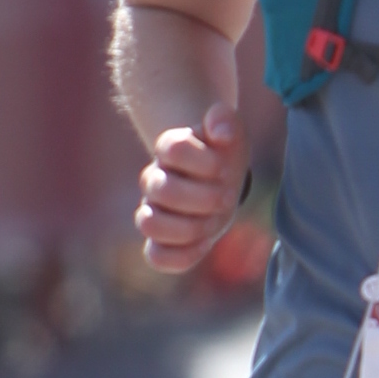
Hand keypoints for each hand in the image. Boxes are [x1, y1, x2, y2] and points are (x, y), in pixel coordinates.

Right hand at [137, 104, 248, 269]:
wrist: (219, 176)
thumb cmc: (222, 152)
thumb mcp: (230, 131)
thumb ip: (224, 121)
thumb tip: (219, 131)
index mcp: (169, 149)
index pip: (172, 147)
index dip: (204, 160)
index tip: (223, 167)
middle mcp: (155, 180)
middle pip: (161, 189)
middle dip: (203, 197)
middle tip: (226, 196)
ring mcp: (154, 211)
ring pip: (148, 224)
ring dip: (189, 227)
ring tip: (213, 222)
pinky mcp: (162, 240)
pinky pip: (156, 256)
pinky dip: (182, 255)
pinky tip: (205, 243)